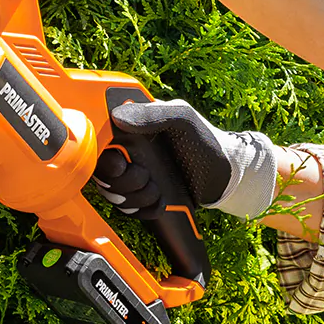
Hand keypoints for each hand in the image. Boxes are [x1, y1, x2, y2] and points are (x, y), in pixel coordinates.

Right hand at [91, 98, 282, 219]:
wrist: (226, 177)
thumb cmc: (206, 141)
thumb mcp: (183, 119)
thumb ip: (153, 113)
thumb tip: (116, 116)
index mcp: (132, 125)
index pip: (97, 138)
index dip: (101, 154)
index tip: (122, 163)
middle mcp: (126, 150)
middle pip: (100, 170)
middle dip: (122, 180)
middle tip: (146, 177)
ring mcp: (132, 173)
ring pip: (111, 192)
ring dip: (134, 197)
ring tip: (157, 190)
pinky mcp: (139, 195)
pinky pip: (126, 209)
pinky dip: (142, 210)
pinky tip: (160, 201)